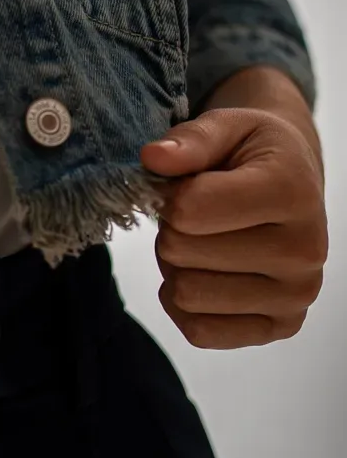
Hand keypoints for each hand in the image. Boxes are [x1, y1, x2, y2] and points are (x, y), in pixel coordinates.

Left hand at [140, 86, 327, 349]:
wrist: (294, 182)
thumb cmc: (253, 152)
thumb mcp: (227, 125)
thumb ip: (190, 139)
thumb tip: (152, 158)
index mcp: (292, 192)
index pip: (189, 209)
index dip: (171, 193)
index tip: (188, 183)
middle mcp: (304, 251)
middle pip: (181, 252)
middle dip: (172, 229)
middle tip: (194, 214)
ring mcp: (296, 296)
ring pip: (186, 295)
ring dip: (176, 266)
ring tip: (202, 240)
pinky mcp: (281, 327)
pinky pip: (200, 332)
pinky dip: (184, 304)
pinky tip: (202, 274)